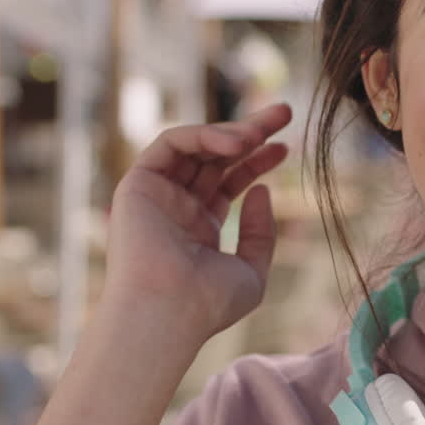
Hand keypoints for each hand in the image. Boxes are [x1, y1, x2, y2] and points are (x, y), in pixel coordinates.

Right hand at [100, 104, 291, 346]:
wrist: (169, 312)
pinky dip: (202, 136)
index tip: (287, 147)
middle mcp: (176, 208)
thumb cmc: (208, 304)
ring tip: (262, 132)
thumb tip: (262, 190)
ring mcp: (156, 196)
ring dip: (230, 132)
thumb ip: (261, 232)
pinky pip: (169, 144)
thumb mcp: (251, 270)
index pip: (229, 182)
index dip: (258, 160)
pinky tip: (235, 143)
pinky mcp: (137, 185)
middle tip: (284, 112)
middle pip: (215, 158)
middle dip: (250, 131)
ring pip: (194, 147)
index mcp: (200, 228)